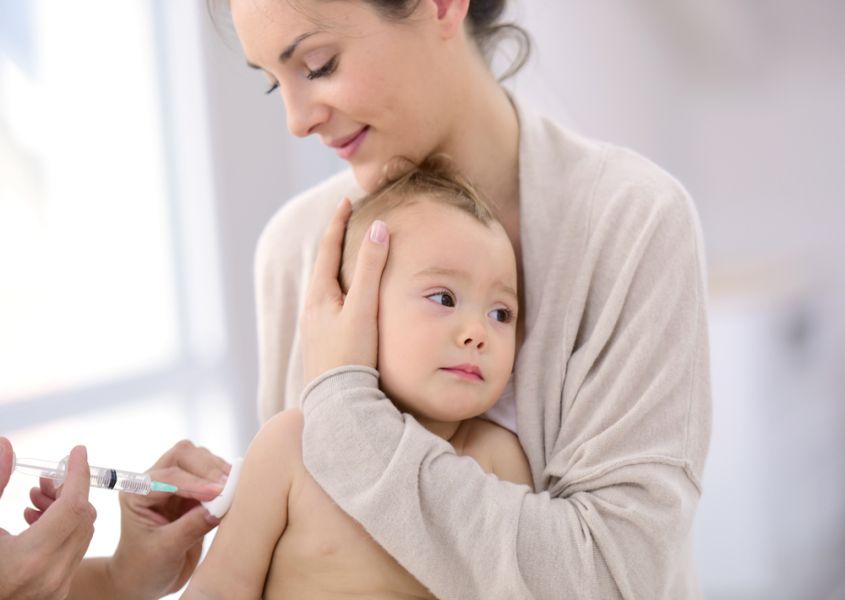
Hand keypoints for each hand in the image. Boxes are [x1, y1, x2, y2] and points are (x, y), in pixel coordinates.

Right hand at [0, 437, 95, 599]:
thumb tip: (7, 447)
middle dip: (68, 491)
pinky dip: (63, 531)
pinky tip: (35, 523)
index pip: (73, 505)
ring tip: (37, 499)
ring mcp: (55, 588)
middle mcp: (50, 576)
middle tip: (45, 481)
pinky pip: (73, 553)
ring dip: (66, 511)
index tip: (77, 453)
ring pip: (82, 535)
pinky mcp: (55, 593)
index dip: (78, 474)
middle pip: (82, 518)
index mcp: (29, 558)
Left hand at [106, 440, 229, 598]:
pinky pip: (211, 475)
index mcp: (137, 493)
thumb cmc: (144, 567)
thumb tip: (219, 508)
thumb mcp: (165, 550)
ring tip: (232, 490)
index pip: (168, 477)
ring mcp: (175, 485)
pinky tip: (231, 492)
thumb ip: (191, 527)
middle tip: (228, 487)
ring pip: (199, 459)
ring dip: (217, 471)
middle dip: (207, 468)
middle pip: (183, 455)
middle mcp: (155, 482)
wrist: (146, 579)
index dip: (195, 482)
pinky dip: (223, 479)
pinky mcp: (193, 492)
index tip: (218, 492)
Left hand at [301, 198, 389, 382]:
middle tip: (348, 222)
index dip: (338, 223)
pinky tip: (350, 301)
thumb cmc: (350, 356)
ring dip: (339, 267)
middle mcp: (313, 309)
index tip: (346, 202)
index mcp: (319, 295)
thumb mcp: (363, 308)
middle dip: (336, 242)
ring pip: (327, 287)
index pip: (328, 249)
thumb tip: (378, 228)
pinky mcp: (325, 343)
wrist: (337, 402)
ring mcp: (317, 327)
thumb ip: (372, 269)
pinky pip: (332, 305)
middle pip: (325, 266)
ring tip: (351, 256)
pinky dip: (342, 290)